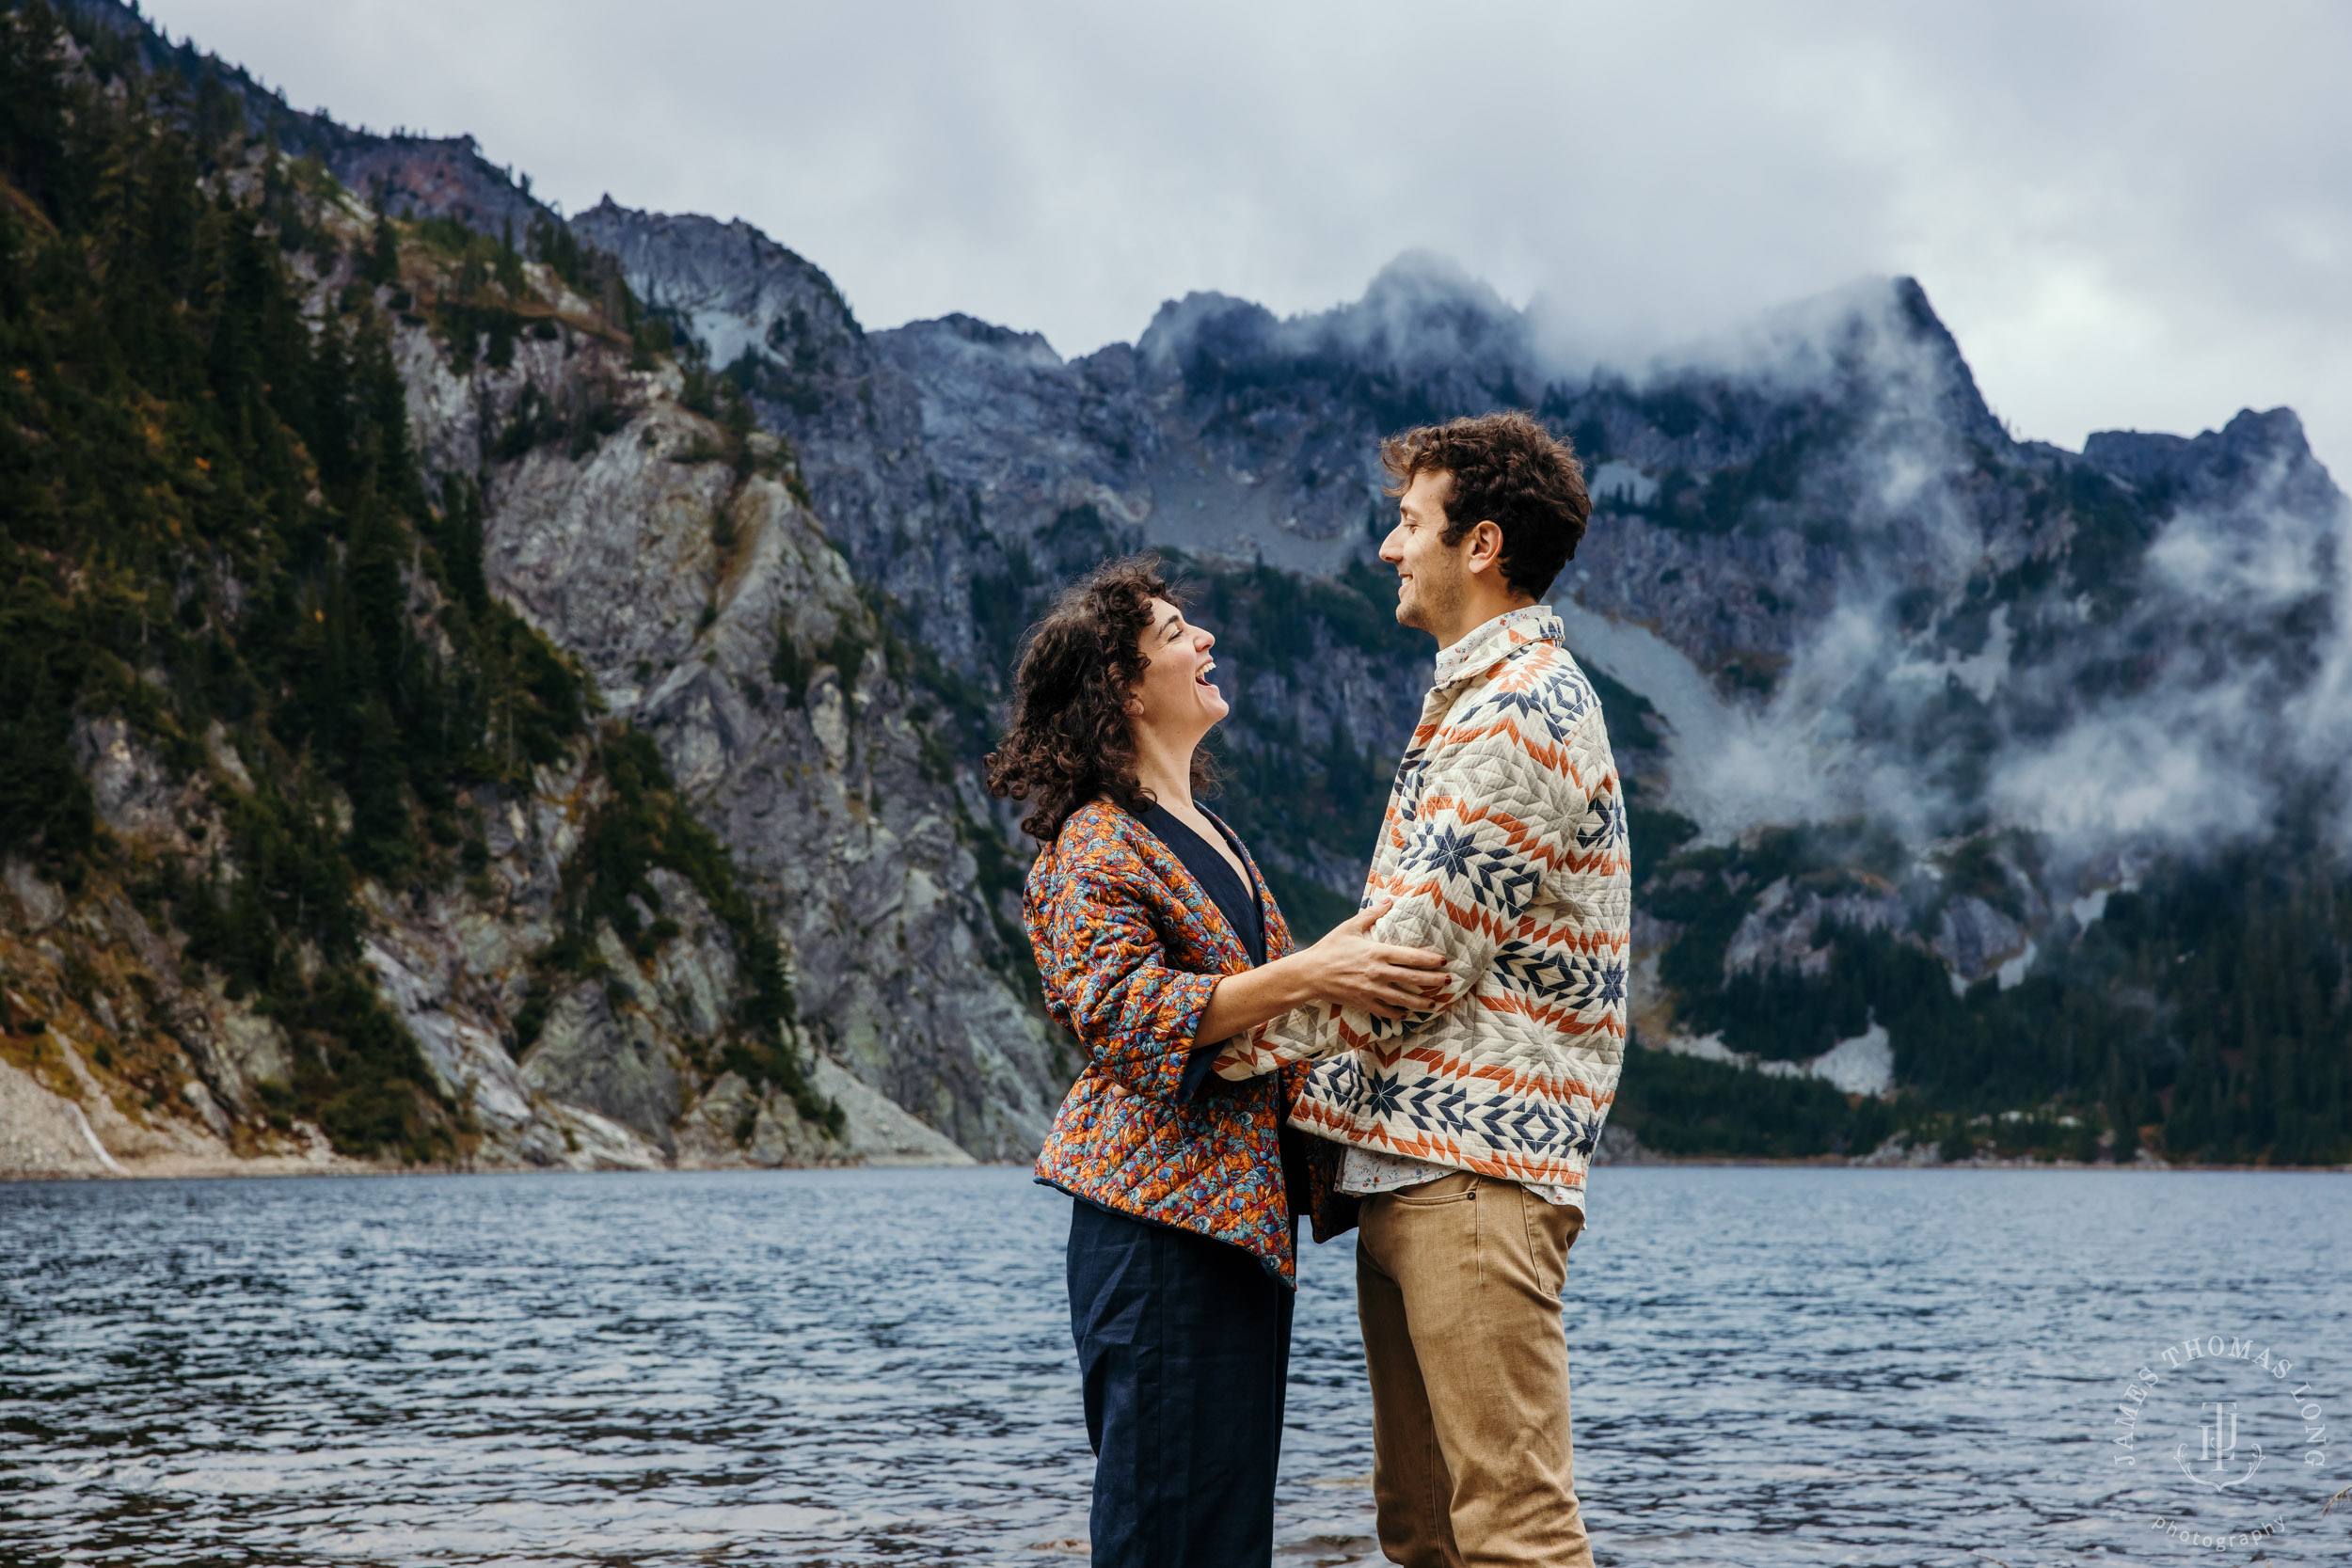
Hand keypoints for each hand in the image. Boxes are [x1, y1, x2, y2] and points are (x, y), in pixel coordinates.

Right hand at [1297, 899, 1453, 1019]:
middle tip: (1449, 981)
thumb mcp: (1350, 927)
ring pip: (1403, 999)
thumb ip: (1372, 914)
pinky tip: (1406, 1013)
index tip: (1443, 960)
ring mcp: (1372, 990)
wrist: (1310, 974)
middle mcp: (1378, 972)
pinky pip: (1386, 1010)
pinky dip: (1398, 1013)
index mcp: (1377, 952)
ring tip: (1435, 1002)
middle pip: (1413, 979)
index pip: (1411, 957)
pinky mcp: (1363, 1002)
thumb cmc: (1330, 948)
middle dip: (1434, 980)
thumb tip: (1389, 900)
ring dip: (1421, 1002)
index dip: (1429, 959)